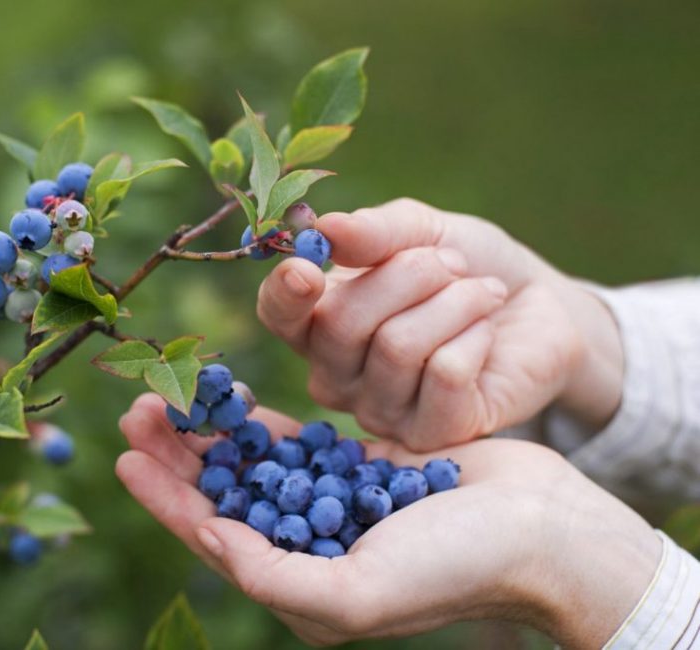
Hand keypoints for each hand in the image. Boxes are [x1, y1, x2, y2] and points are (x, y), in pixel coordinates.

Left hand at [115, 394, 658, 647]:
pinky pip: (296, 441)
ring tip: (170, 395)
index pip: (213, 538)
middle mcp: (309, 546)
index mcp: (301, 586)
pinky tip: (230, 397)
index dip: (165, 498)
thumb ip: (275, 575)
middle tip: (137, 408)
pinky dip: (261, 421)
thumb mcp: (357, 592)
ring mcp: (332, 503)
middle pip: (224, 495)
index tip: (124, 456)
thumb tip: (210, 539)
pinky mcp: (359, 466)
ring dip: (211, 432)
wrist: (540, 529)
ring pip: (252, 464)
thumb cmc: (456, 569)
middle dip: (178, 455)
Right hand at [257, 198, 623, 450]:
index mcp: (319, 322)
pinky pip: (444, 374)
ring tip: (482, 293)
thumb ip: (374, 232)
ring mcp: (381, 412)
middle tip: (452, 264)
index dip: (285, 294)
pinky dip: (475, 335)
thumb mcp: (422, 231)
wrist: (539, 306)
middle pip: (342, 324)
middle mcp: (337, 375)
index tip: (308, 268)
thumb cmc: (467, 266)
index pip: (278, 316)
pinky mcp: (432, 434)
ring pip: (397, 347)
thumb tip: (325, 229)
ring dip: (454, 301)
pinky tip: (486, 334)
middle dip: (408, 274)